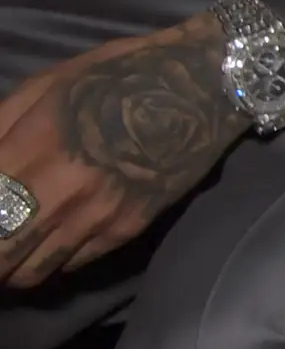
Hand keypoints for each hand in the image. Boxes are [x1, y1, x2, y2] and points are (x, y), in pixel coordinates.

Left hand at [0, 11, 265, 285]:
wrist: (201, 85)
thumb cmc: (117, 77)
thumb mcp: (45, 86)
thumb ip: (0, 128)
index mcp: (32, 147)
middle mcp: (59, 191)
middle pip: (0, 252)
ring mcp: (95, 215)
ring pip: (31, 272)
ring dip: (15, 265)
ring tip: (16, 248)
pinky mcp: (125, 229)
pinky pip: (72, 264)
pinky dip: (54, 258)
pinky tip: (56, 238)